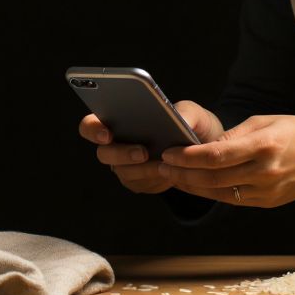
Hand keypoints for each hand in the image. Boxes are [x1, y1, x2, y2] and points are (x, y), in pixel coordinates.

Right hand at [79, 100, 225, 194]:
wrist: (203, 150)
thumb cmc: (189, 123)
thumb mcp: (192, 112)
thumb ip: (184, 112)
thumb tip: (179, 120)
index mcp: (116, 119)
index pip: (91, 125)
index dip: (93, 129)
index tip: (107, 133)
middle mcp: (114, 144)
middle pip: (103, 153)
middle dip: (121, 153)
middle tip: (142, 152)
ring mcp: (123, 165)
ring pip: (122, 171)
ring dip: (142, 168)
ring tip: (163, 163)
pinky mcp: (137, 181)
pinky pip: (139, 183)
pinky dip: (153, 178)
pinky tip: (168, 172)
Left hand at [156, 114, 294, 206]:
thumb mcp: (266, 121)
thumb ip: (234, 135)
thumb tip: (204, 146)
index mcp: (263, 146)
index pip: (215, 155)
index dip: (188, 156)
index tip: (169, 152)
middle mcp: (263, 172)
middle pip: (212, 177)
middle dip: (182, 172)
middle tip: (161, 165)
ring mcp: (266, 190)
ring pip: (218, 192)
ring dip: (191, 185)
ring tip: (172, 176)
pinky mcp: (266, 202)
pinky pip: (232, 199)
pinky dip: (210, 192)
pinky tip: (195, 184)